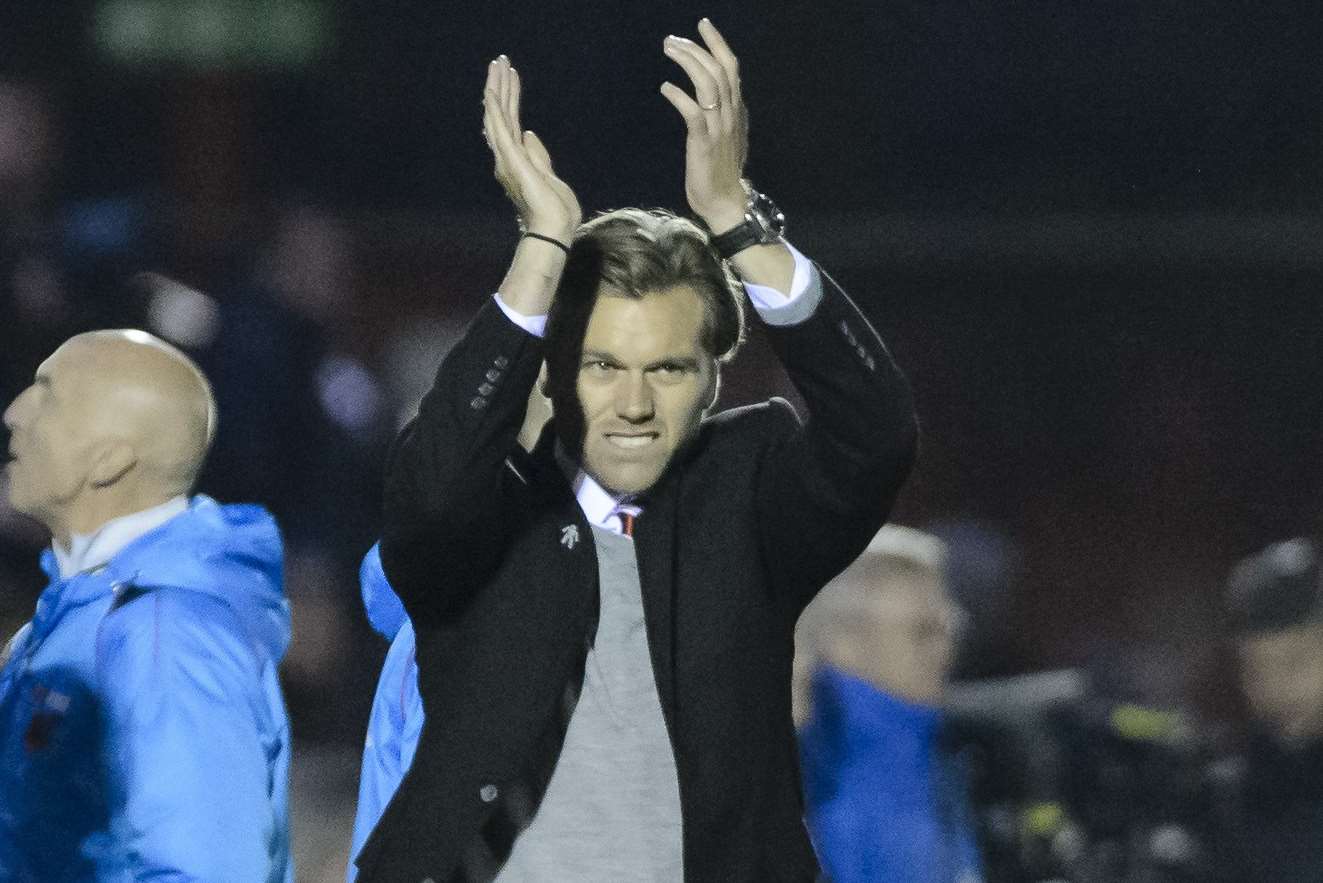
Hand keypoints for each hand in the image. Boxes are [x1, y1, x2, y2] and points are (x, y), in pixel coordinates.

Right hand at [483, 56, 581, 243]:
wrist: (554, 229)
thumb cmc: (554, 210)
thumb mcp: (549, 175)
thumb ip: (537, 155)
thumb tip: (529, 135)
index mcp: (517, 160)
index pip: (511, 122)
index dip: (510, 98)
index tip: (510, 76)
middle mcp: (507, 157)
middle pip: (501, 115)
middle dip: (500, 86)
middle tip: (499, 61)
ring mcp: (507, 158)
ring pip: (498, 116)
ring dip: (497, 89)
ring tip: (498, 64)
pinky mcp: (511, 159)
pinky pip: (500, 129)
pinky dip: (495, 108)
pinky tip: (491, 90)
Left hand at [660, 19, 749, 233]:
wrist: (725, 203)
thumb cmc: (721, 172)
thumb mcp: (727, 136)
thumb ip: (724, 114)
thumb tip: (715, 95)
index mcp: (736, 111)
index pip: (731, 68)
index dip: (717, 44)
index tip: (703, 25)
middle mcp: (731, 115)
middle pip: (719, 70)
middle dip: (696, 49)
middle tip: (672, 39)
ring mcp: (719, 128)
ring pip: (708, 85)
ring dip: (687, 63)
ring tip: (669, 51)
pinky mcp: (704, 143)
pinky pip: (694, 113)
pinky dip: (679, 96)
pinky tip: (665, 88)